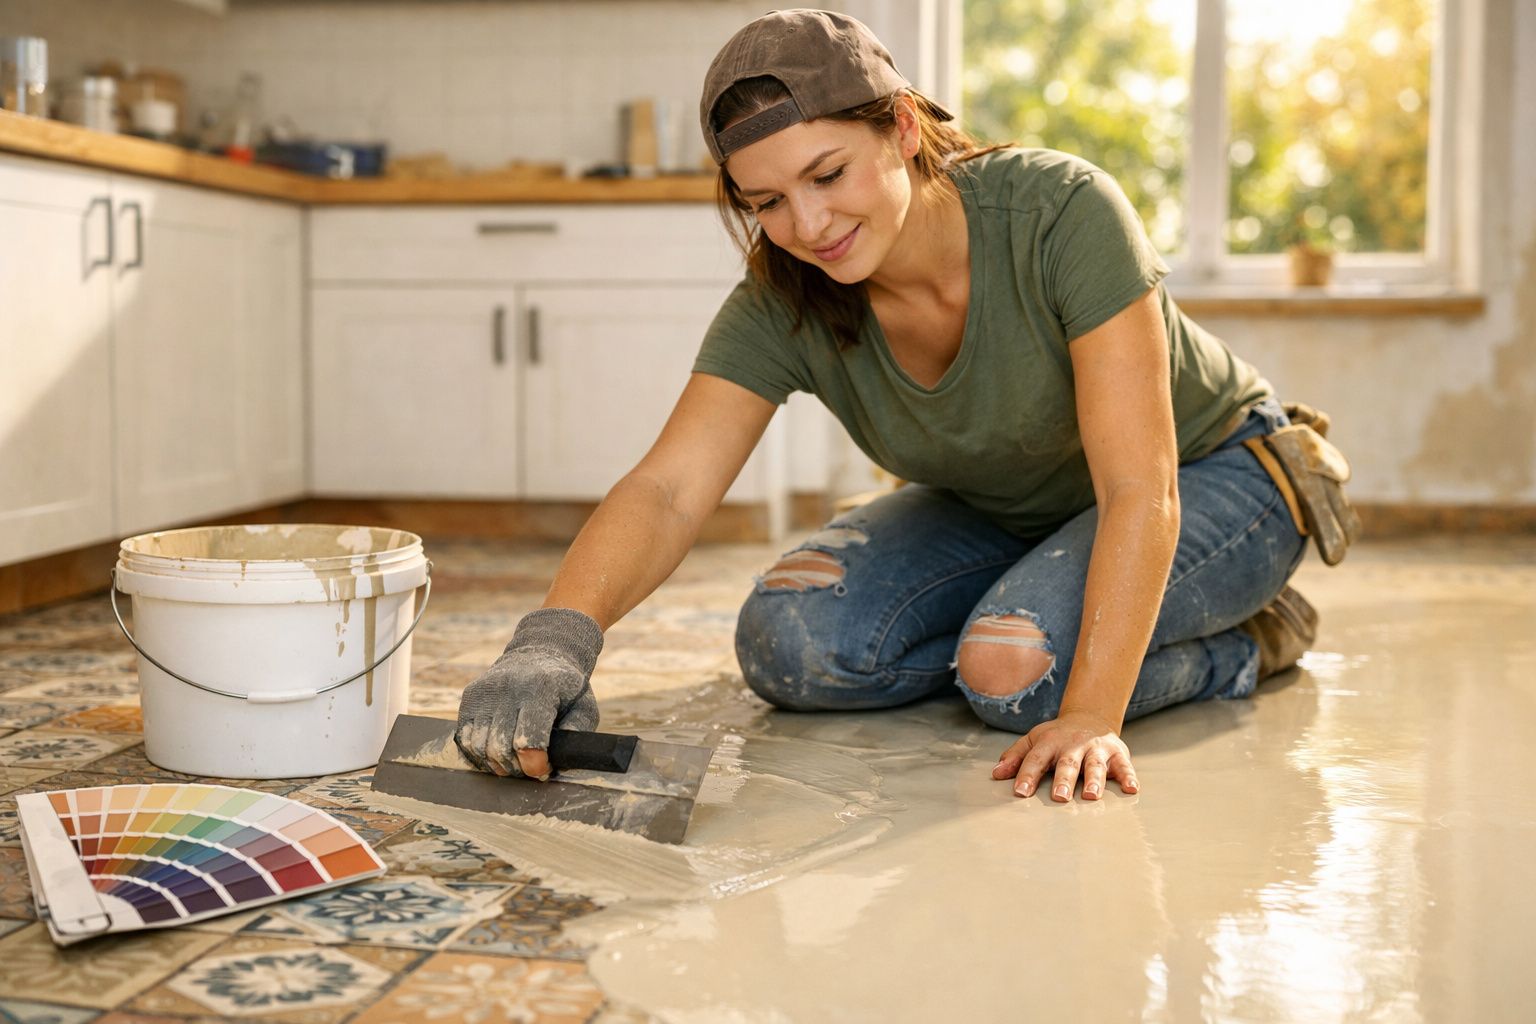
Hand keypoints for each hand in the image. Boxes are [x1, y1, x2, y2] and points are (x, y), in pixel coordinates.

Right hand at [454, 607, 602, 779]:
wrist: (540, 655)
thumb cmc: (565, 689)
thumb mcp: (584, 707)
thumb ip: (576, 733)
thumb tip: (559, 761)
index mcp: (540, 689)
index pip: (528, 741)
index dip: (534, 765)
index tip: (542, 770)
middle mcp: (507, 688)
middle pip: (500, 748)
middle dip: (516, 769)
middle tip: (529, 768)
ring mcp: (484, 692)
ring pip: (479, 747)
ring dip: (496, 765)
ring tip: (514, 762)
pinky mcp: (469, 696)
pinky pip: (464, 738)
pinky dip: (478, 755)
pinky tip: (496, 755)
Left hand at [991, 709, 1138, 801]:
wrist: (1090, 717)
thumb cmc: (1057, 737)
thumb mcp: (1034, 740)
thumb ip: (1016, 756)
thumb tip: (996, 774)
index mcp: (1050, 742)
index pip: (1036, 759)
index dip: (1027, 775)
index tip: (1019, 792)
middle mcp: (1074, 744)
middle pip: (1067, 763)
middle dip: (1063, 780)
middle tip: (1059, 797)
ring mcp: (1096, 749)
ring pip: (1095, 765)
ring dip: (1094, 780)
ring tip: (1090, 795)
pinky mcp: (1117, 753)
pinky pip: (1124, 765)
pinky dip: (1128, 776)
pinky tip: (1131, 789)